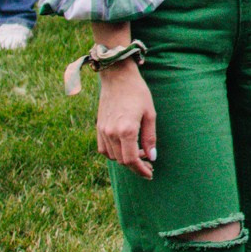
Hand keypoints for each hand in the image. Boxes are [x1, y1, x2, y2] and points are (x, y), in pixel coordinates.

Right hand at [95, 63, 155, 177]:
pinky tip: (125, 149)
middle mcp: (111, 133)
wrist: (118, 78)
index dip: (141, 170)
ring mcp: (103, 131)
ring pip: (112, 156)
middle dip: (136, 166)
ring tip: (139, 156)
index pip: (132, 159)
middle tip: (148, 165)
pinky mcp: (98, 127)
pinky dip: (114, 153)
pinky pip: (103, 149)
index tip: (150, 173)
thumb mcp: (150, 114)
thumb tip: (152, 157)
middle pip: (122, 160)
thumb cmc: (138, 93)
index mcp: (126, 130)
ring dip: (125, 160)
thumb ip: (150, 137)